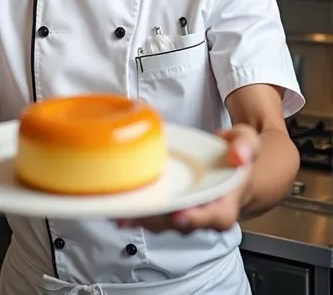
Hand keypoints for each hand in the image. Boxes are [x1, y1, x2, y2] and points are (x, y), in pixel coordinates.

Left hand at [116, 124, 260, 233]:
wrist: (230, 164)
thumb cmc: (237, 153)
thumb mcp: (247, 140)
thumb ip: (245, 145)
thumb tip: (238, 155)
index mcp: (226, 203)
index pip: (213, 217)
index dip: (195, 218)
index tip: (178, 215)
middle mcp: (203, 214)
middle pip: (178, 223)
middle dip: (155, 220)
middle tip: (133, 213)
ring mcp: (185, 213)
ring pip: (161, 222)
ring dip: (139, 219)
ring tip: (118, 212)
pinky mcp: (169, 207)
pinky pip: (151, 214)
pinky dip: (134, 212)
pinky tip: (116, 208)